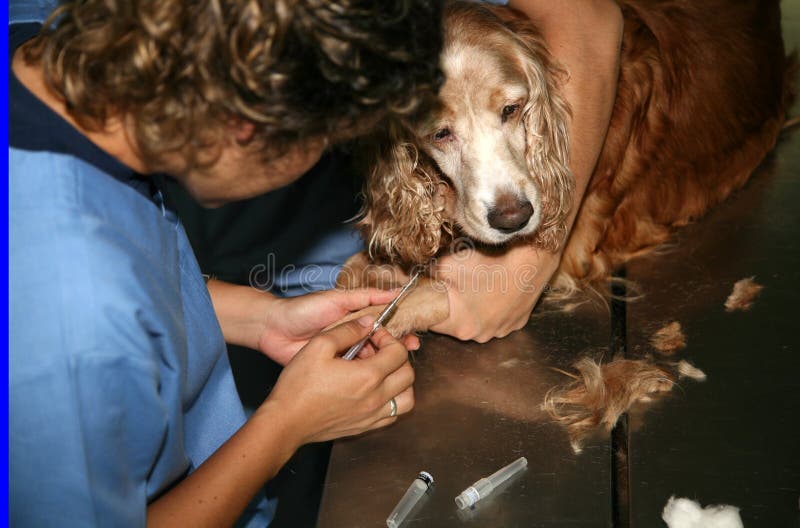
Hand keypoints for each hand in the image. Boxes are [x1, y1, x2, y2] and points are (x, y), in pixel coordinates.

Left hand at [257, 288, 419, 364]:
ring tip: (391, 368)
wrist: (272, 329)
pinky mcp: (331, 369)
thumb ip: (366, 297)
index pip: (384, 326)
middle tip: (407, 357)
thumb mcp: (338, 299)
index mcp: (355, 319)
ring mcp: (342, 354)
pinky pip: (351, 373)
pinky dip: (363, 375)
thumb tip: (395, 292)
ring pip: (368, 360)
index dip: (399, 333)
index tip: (412, 341)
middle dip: (394, 351)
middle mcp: (351, 337)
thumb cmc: (303, 309)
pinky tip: (374, 380)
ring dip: (380, 363)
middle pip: (380, 345)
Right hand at [261, 317, 414, 444]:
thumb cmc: (298, 386)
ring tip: (384, 372)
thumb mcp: (318, 346)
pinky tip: (376, 392)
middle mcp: (375, 398)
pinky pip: (393, 415)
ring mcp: (372, 416)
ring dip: (401, 382)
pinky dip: (393, 401)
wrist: (286, 422)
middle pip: (408, 375)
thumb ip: (347, 331)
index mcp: (368, 376)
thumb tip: (368, 323)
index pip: (399, 353)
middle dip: (398, 358)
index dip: (388, 338)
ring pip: (407, 398)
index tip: (373, 336)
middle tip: (379, 352)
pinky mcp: (365, 427)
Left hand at [430, 243, 556, 341]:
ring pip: (476, 322)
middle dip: (450, 308)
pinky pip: (497, 319)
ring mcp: (500, 332)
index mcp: (458, 327)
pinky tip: (494, 291)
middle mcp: (479, 336)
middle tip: (453, 287)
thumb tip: (416, 276)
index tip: (426, 296)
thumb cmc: (487, 265)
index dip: (426, 308)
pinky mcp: (516, 324)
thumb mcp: (446, 265)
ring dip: (472, 309)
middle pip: (453, 324)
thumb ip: (427, 275)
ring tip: (477, 287)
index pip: (430, 323)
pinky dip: (492, 308)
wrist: (527, 264)